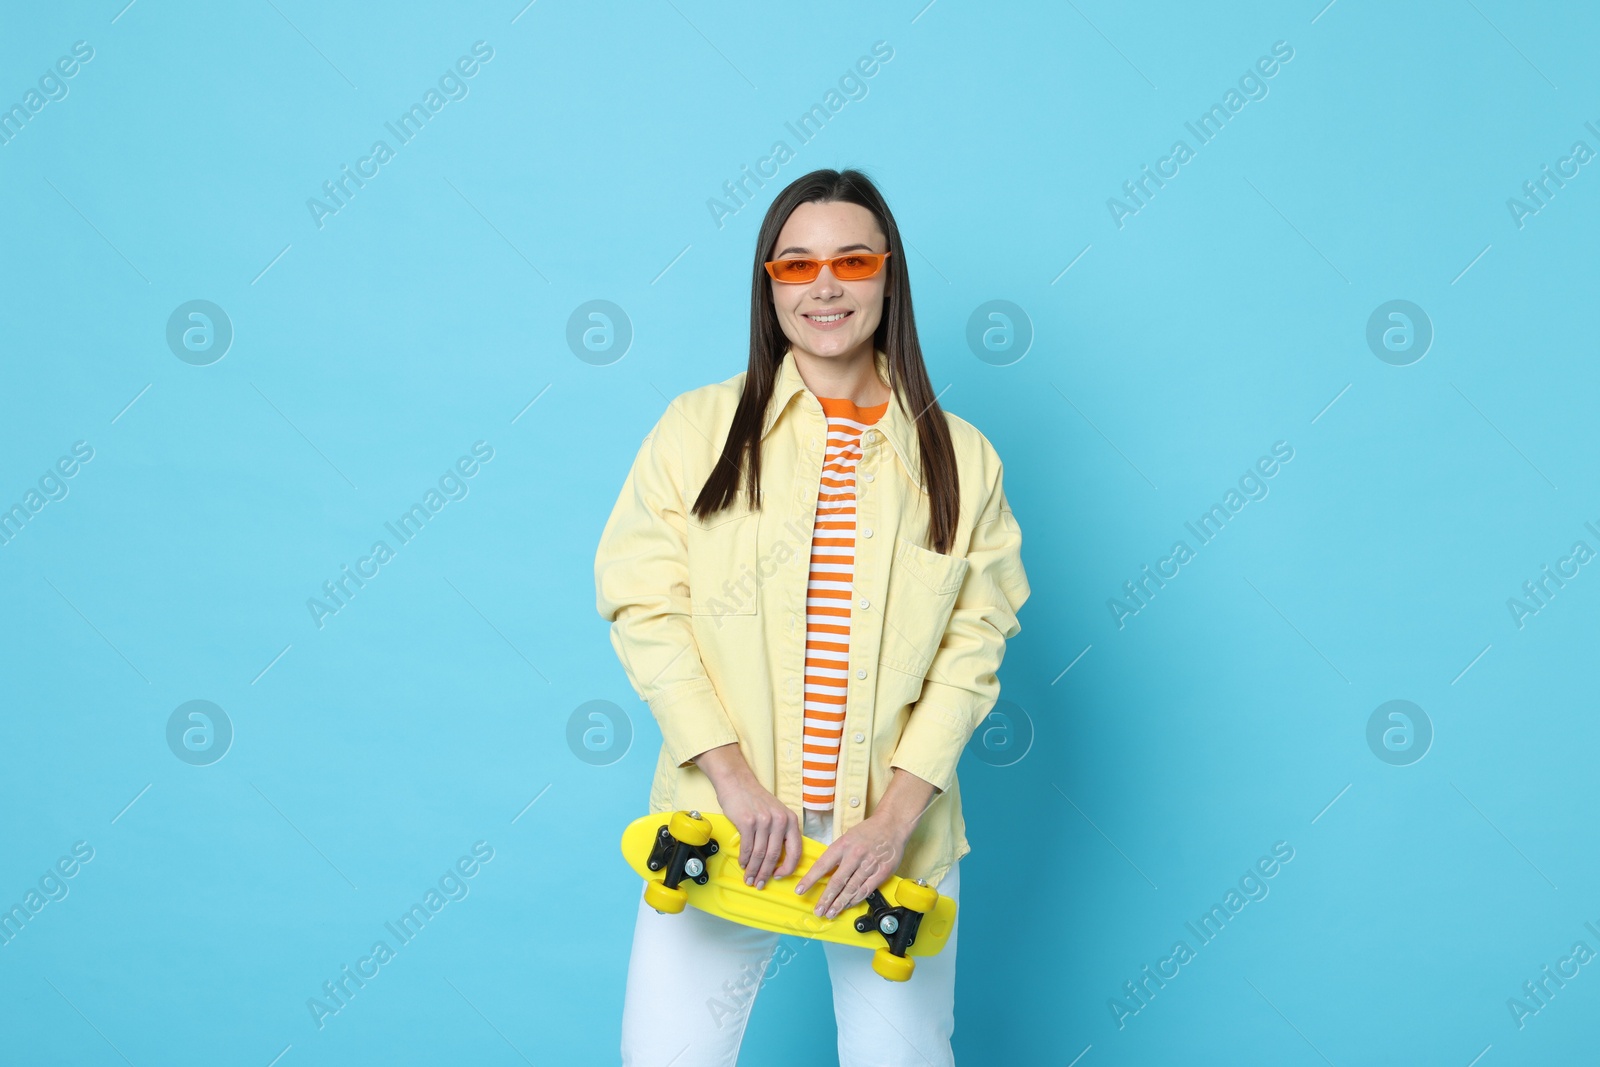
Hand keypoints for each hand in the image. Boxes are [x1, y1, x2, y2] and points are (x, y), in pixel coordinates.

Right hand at [692, 742, 800, 889]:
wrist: (737, 782)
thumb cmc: (755, 800)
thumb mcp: (776, 814)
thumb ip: (780, 833)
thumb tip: (777, 861)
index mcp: (790, 820)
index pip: (795, 851)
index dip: (788, 869)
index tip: (779, 876)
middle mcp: (780, 820)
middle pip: (774, 856)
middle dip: (766, 874)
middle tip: (759, 884)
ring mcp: (764, 821)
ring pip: (760, 855)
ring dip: (753, 870)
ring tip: (749, 878)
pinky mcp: (748, 822)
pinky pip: (747, 847)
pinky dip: (744, 859)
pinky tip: (742, 864)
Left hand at [793, 768, 938, 919]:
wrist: (892, 825)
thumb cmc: (868, 831)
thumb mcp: (847, 837)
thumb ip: (837, 855)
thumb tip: (824, 873)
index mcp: (843, 845)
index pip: (822, 865)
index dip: (810, 879)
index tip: (800, 890)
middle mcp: (855, 855)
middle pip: (837, 881)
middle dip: (826, 899)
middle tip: (818, 910)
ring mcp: (869, 864)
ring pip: (851, 889)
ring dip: (840, 903)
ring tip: (831, 912)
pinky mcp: (881, 872)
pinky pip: (866, 890)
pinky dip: (855, 900)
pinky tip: (847, 905)